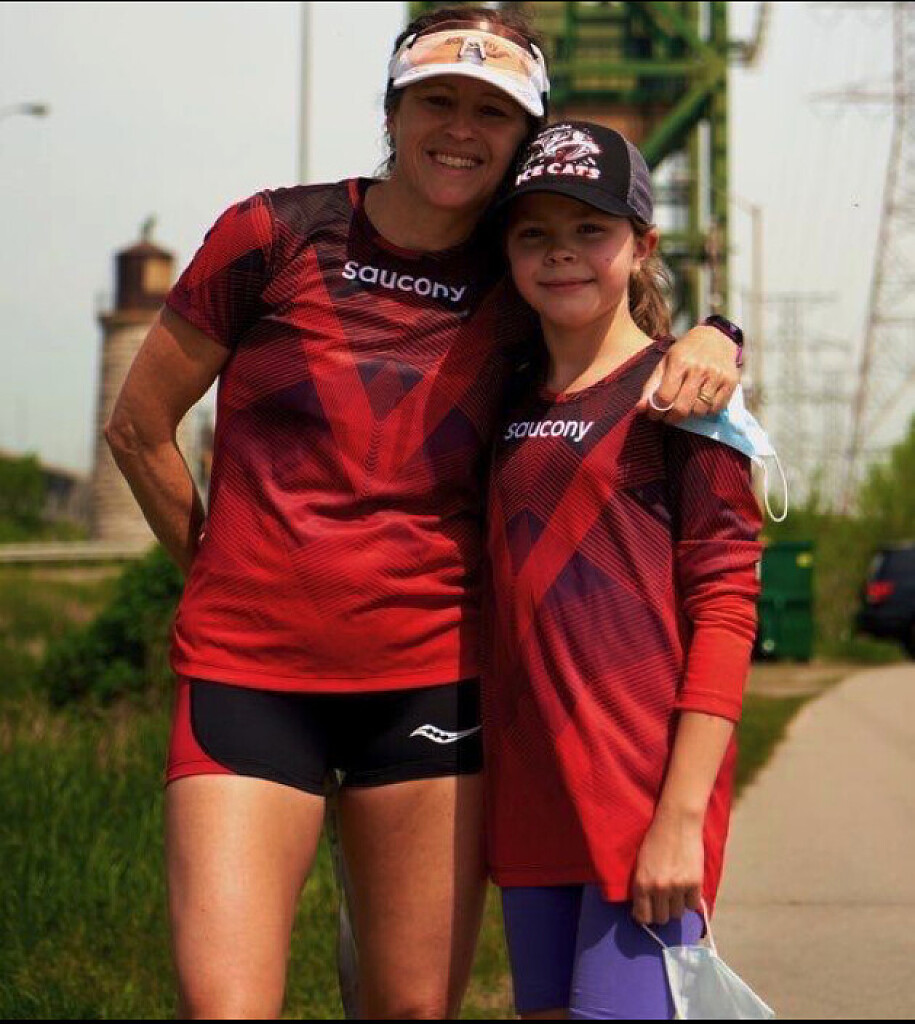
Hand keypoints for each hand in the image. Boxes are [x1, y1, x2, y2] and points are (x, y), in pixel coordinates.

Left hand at [630, 809, 703, 925]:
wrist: (677, 822)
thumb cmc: (655, 839)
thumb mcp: (641, 863)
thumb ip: (643, 885)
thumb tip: (645, 907)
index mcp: (641, 883)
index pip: (643, 917)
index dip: (646, 916)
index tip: (649, 911)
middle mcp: (659, 888)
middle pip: (662, 918)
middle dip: (662, 911)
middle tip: (664, 900)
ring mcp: (678, 887)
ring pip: (678, 914)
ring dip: (677, 906)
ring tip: (676, 891)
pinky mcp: (695, 883)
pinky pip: (693, 905)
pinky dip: (691, 900)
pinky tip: (687, 888)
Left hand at [637, 326, 739, 423]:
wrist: (716, 338)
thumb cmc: (685, 353)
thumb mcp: (664, 363)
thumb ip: (651, 386)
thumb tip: (640, 409)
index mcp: (680, 362)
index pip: (665, 397)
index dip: (656, 411)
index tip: (654, 415)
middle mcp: (699, 369)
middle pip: (682, 408)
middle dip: (671, 418)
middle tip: (668, 417)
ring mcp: (717, 376)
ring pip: (699, 411)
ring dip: (690, 414)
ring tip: (686, 406)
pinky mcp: (731, 382)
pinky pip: (716, 408)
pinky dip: (706, 411)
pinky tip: (700, 403)